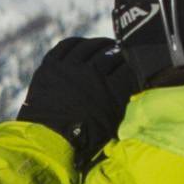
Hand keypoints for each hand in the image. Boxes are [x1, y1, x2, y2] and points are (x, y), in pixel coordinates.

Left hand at [14, 32, 128, 165]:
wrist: (48, 140)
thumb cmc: (84, 137)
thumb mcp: (112, 123)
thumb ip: (122, 101)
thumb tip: (134, 86)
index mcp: (110, 89)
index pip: (128, 68)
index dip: (133, 65)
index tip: (134, 65)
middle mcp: (91, 73)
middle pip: (110, 53)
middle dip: (119, 53)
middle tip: (121, 54)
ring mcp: (69, 67)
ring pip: (89, 46)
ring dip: (100, 45)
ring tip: (105, 47)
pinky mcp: (51, 65)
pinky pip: (67, 45)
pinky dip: (78, 43)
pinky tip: (83, 45)